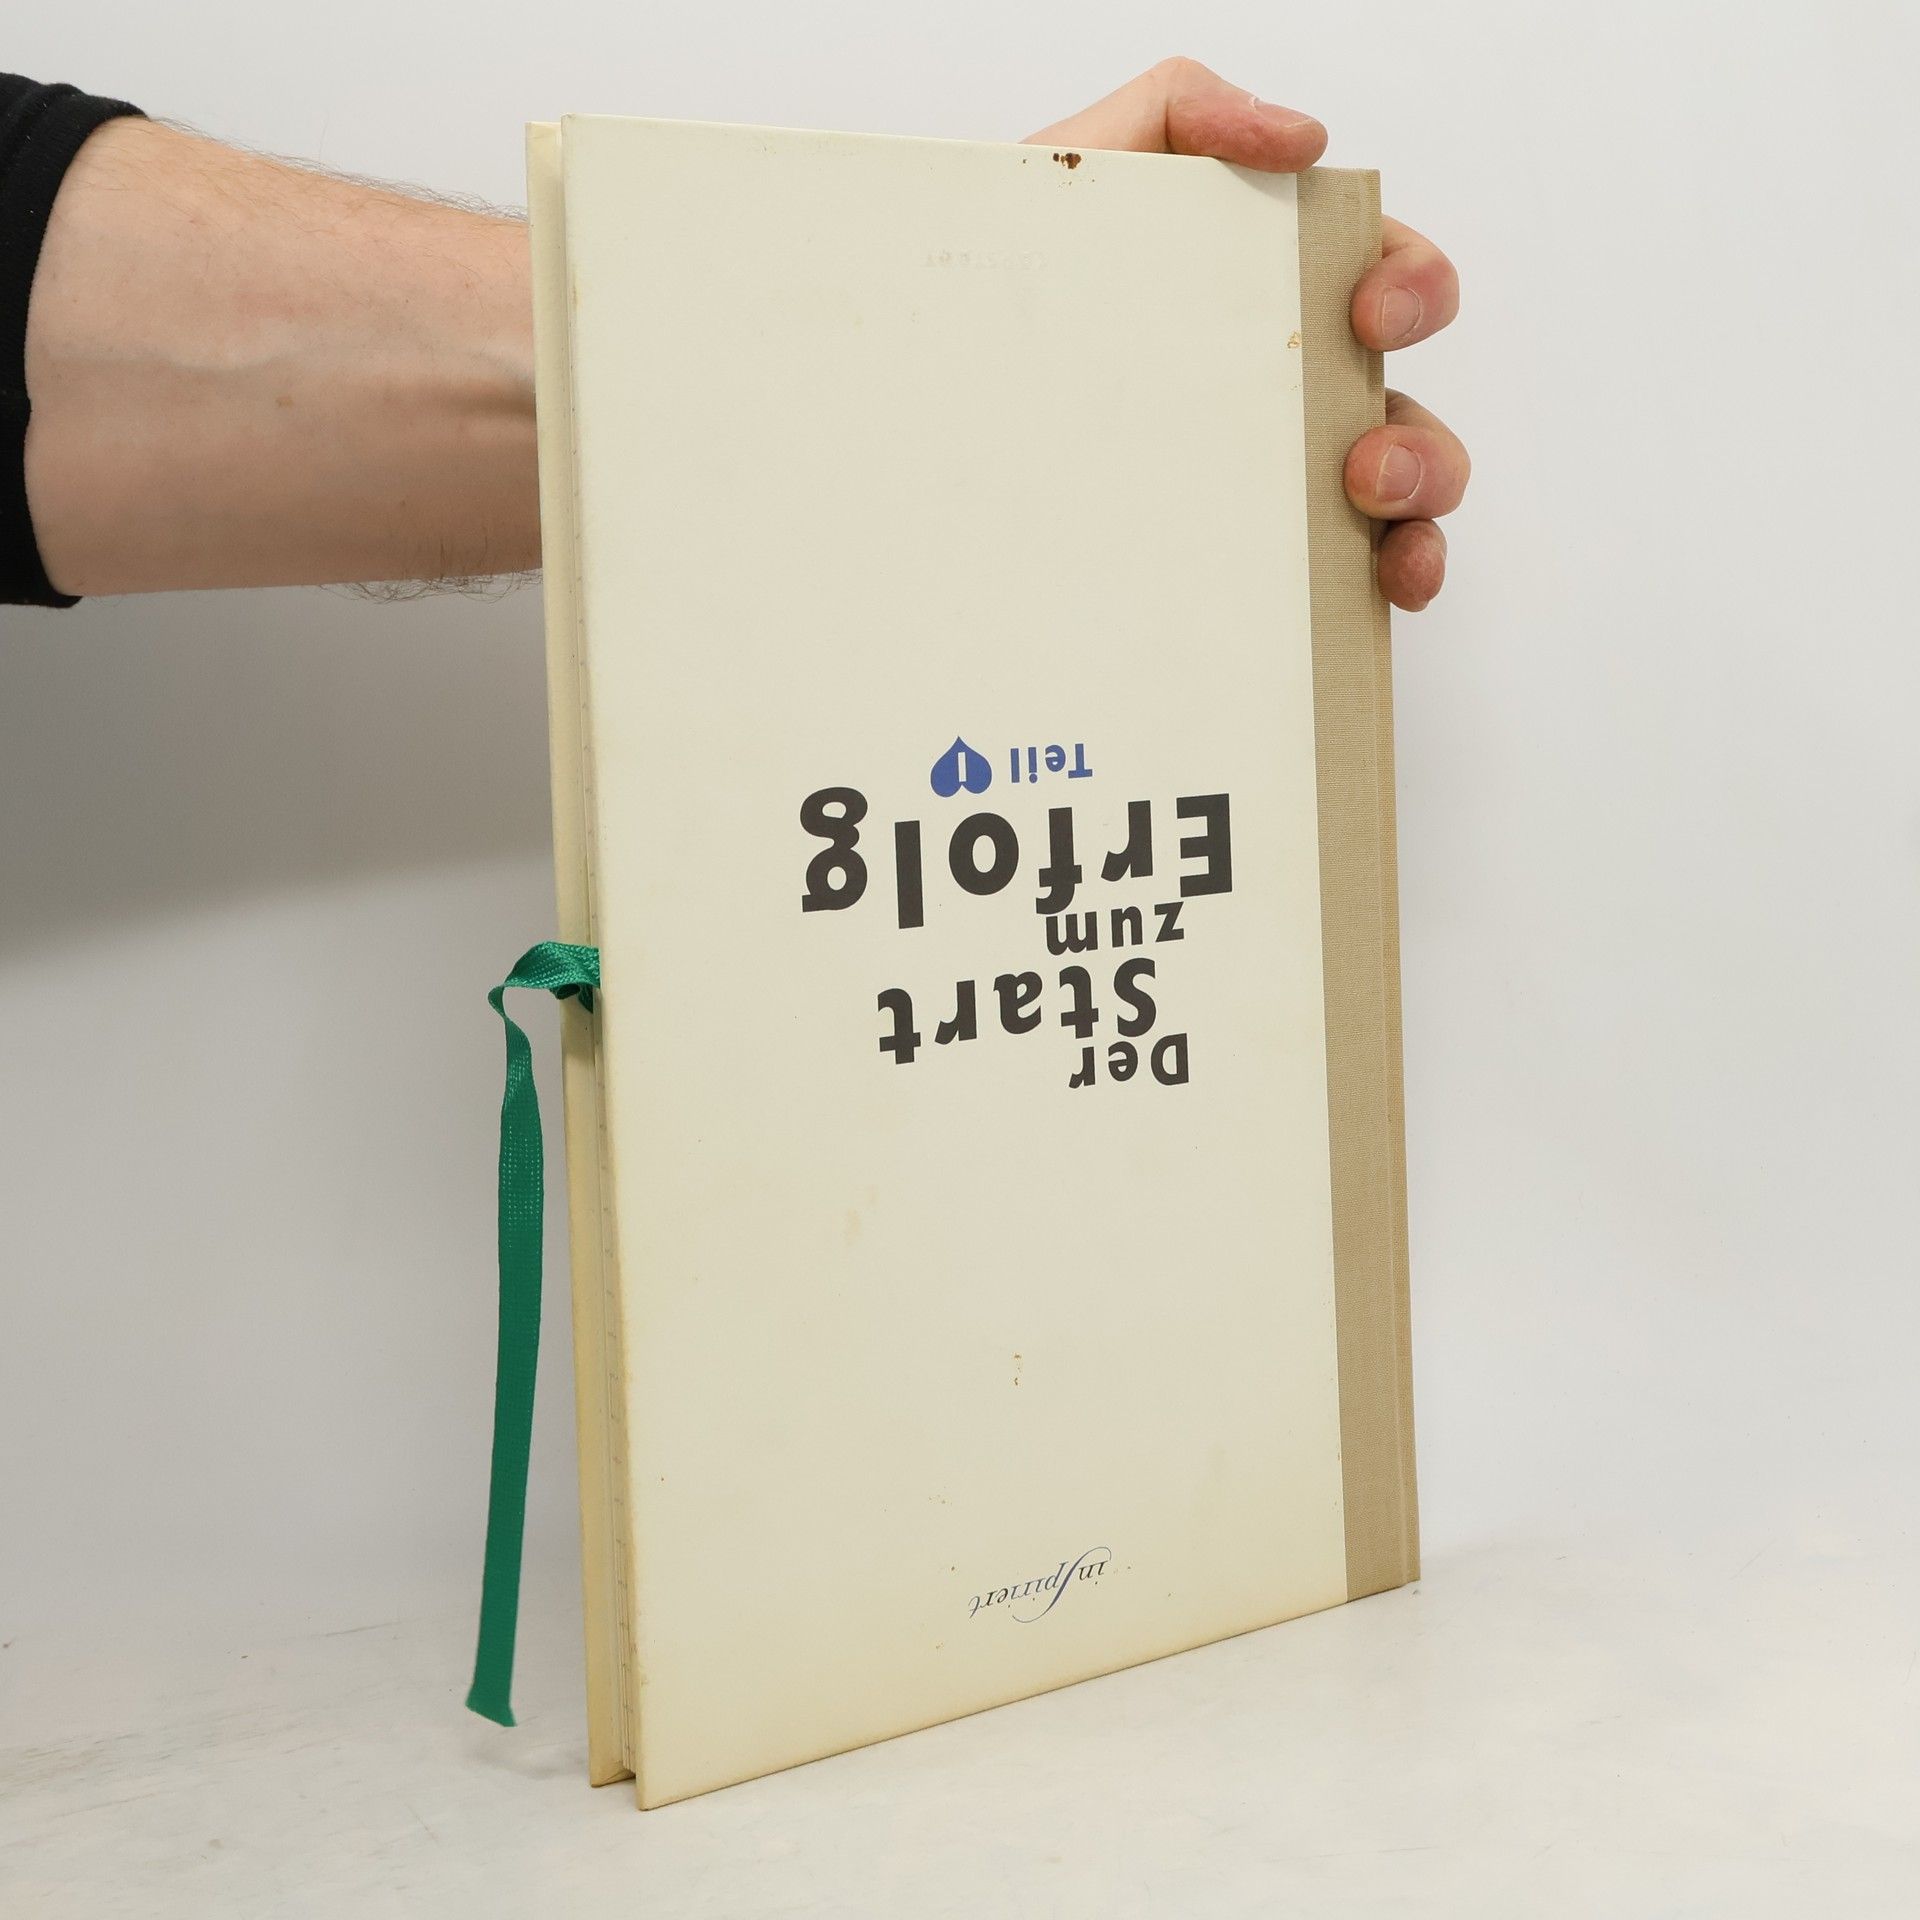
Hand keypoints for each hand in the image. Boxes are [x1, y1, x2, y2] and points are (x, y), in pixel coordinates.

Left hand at [1029, 58, 1465, 612]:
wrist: (904, 419)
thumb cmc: (1000, 297)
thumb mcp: (1069, 174)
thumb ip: (1175, 115)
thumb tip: (1303, 137)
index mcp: (1261, 299)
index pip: (1380, 277)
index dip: (1411, 285)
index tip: (1370, 312)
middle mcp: (1282, 392)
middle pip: (1402, 404)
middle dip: (1419, 431)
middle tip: (1363, 459)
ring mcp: (1271, 485)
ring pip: (1399, 496)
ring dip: (1416, 504)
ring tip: (1363, 519)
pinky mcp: (1248, 564)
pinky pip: (1351, 579)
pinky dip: (1398, 577)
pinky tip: (1386, 587)